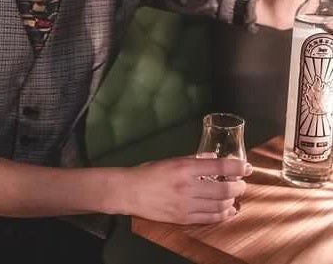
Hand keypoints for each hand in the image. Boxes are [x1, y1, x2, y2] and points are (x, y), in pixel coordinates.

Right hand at [125, 156, 250, 224]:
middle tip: (242, 184)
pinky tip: (228, 211)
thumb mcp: (172, 160)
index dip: (236, 168)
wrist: (131, 191)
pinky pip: (209, 219)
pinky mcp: (183, 218)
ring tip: (235, 196)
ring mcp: (186, 205)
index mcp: (184, 168)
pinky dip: (222, 215)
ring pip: (219, 206)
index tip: (247, 167)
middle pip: (223, 190)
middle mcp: (187, 187)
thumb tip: (214, 158)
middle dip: (238, 187)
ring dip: (232, 201)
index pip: (218, 168)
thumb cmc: (150, 172)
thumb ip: (194, 159)